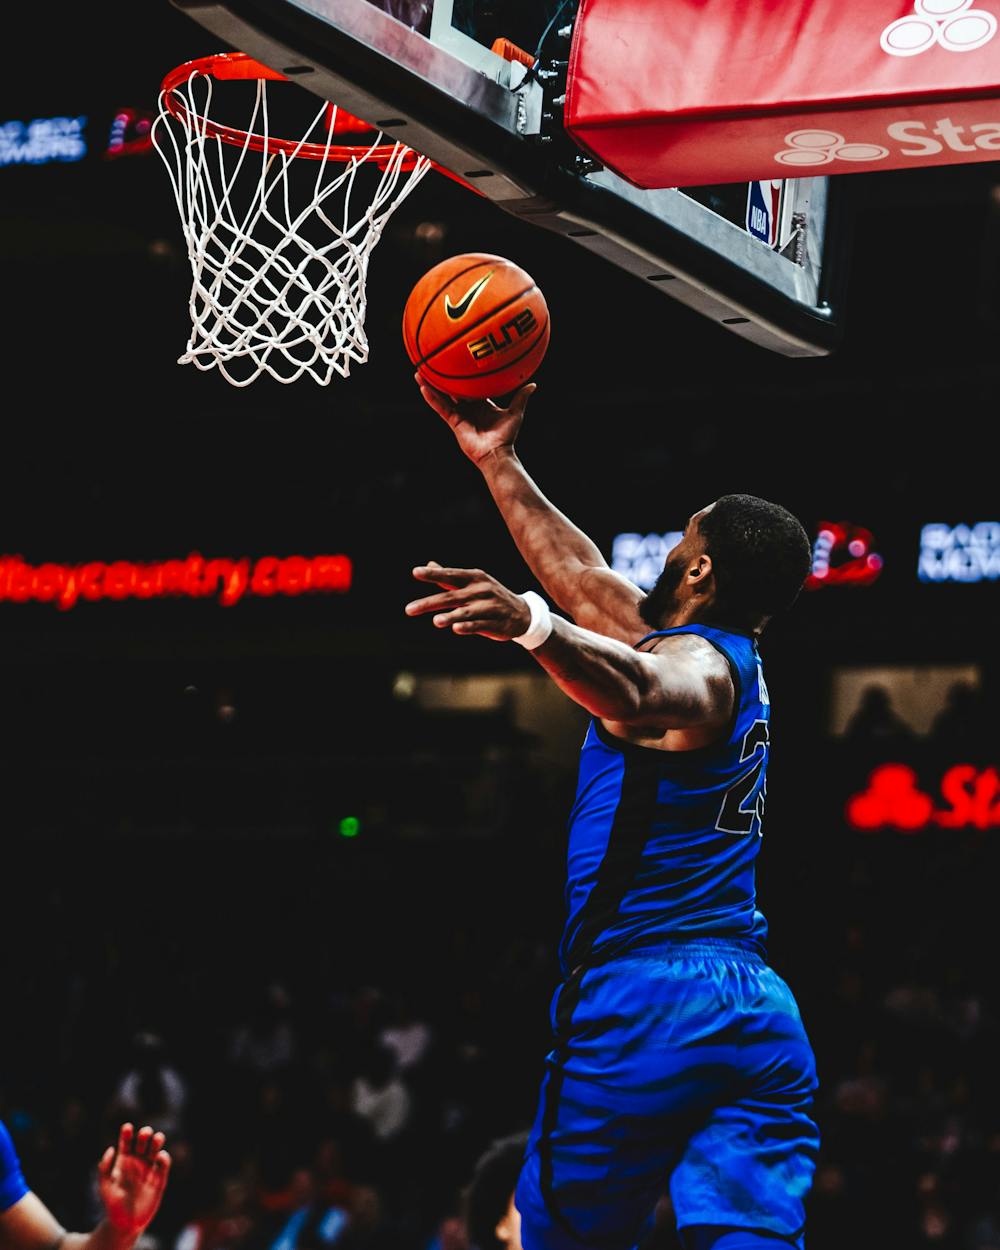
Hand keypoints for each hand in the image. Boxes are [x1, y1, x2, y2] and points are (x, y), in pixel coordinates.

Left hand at [98, 1124, 170, 1237]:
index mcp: (123, 1161)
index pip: (126, 1143)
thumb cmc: (112, 1205)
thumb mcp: (104, 1188)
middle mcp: (138, 1162)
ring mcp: (149, 1169)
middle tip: (144, 1133)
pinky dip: (164, 1158)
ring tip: (157, 1138)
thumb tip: (111, 1149)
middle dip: (144, 1135)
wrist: (125, 1223)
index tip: (127, 1127)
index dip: (127, 1134)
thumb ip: (104, 1168)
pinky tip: (160, 1157)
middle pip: (143, 1142)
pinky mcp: (160, 1179)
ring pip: (155, 1149)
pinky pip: (164, 1165)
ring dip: (157, 1142)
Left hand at [405, 562, 531, 640]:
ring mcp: (489, 607)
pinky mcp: (495, 624)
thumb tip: (429, 564)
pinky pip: (479, 625)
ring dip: (451, 616)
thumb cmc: (490, 596)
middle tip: (409, 609)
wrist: (523, 614)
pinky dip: (468, 626)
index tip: (415, 572)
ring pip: (466, 612)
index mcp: (474, 578)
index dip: (433, 574)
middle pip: (452, 596)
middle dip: (430, 602)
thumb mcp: (474, 583)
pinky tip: (456, 629)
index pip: (451, 575)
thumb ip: (449, 576)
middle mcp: (481, 590)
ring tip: (435, 621)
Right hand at [415, 373, 535, 465]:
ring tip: (419, 372)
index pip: (470, 386)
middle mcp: (468, 407)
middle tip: (433, 362)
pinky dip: (432, 398)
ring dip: (430, 385)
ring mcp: (459, 415)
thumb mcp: (515, 413)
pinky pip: (440, 408)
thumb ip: (521, 397)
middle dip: (442, 377)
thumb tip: (533, 384)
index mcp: (481, 403)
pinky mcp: (453, 422)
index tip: (457, 361)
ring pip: (442, 396)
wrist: (497, 453)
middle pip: (452, 389)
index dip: (463, 375)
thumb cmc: (507, 436)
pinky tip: (422, 387)